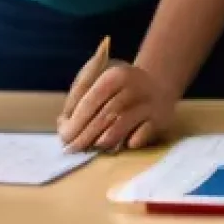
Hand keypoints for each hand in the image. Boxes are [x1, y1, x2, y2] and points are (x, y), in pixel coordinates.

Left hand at [57, 60, 174, 152]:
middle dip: (84, 134)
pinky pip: (141, 136)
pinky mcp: (160, 120)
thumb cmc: (119, 86)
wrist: (157, 84)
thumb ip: (80, 97)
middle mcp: (133, 87)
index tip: (63, 134)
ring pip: (121, 126)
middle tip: (71, 148)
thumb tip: (63, 123)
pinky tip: (118, 147)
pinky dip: (129, 142)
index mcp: (115, 75)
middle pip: (104, 115)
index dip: (75, 119)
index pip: (91, 98)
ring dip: (102, 140)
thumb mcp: (99, 79)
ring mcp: (148, 104)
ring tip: (90, 148)